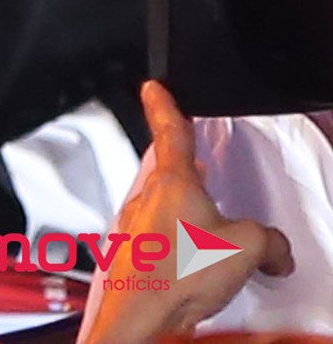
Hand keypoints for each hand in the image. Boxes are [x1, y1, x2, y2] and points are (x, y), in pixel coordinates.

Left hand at [77, 82, 291, 343]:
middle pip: (170, 176)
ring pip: (165, 212)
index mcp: (172, 182)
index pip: (169, 131)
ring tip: (210, 247)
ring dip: (188, 224)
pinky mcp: (130, 255)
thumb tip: (277, 250)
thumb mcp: (247, 247)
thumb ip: (270, 239)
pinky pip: (160, 243)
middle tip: (207, 186)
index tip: (154, 87)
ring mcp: (133, 227)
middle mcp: (145, 198)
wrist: (140, 320)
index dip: (163, 105)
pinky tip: (195, 273)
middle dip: (190, 182)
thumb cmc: (178, 274)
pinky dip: (180, 253)